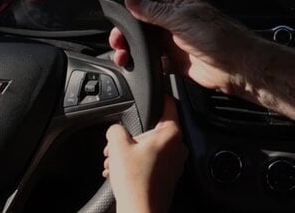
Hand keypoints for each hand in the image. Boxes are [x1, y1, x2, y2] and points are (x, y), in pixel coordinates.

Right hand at [102, 95, 187, 212]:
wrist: (140, 211)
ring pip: (151, 146)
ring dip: (132, 151)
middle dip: (132, 135)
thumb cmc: (135, 182)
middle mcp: (178, 147)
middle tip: (117, 144)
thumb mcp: (117, 146)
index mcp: (171, 133)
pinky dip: (138, 162)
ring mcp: (175, 163)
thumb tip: (116, 128)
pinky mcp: (169, 176)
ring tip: (116, 162)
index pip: (169, 104)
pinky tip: (122, 171)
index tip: (152, 93)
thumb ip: (116, 128)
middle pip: (155, 128)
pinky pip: (153, 161)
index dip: (158, 96)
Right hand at [109, 0, 266, 96]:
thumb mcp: (182, 19)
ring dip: (130, 43)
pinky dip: (141, 61)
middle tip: (114, 32)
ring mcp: (174, 39)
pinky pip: (152, 58)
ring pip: (143, 38)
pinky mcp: (175, 59)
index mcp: (177, 2)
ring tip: (121, 50)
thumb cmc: (219, 38)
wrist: (237, 67)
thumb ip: (154, 10)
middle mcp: (174, 19)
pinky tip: (132, 63)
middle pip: (141, 16)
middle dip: (124, 22)